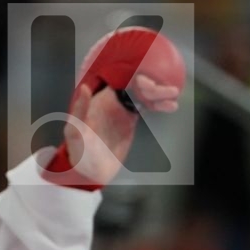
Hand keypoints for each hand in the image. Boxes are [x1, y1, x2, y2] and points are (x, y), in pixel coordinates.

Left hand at [46, 28, 185, 188]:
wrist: (89, 170)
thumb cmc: (79, 151)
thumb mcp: (75, 132)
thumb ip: (80, 110)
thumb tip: (84, 87)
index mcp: (100, 99)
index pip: (121, 81)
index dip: (135, 78)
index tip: (148, 84)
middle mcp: (113, 100)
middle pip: (136, 86)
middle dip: (153, 85)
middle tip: (170, 91)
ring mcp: (123, 110)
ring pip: (144, 95)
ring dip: (160, 94)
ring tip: (174, 96)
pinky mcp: (130, 121)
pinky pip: (147, 107)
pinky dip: (159, 105)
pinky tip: (171, 106)